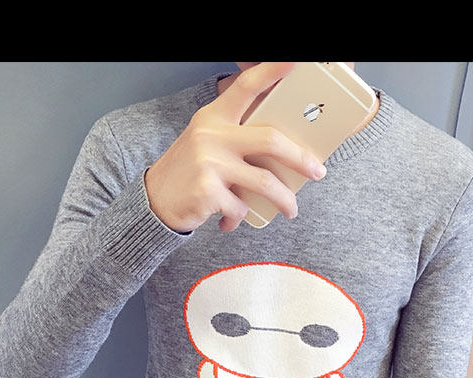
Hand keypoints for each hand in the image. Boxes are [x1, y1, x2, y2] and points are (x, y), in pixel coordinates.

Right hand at [144, 62, 326, 232]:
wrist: (154, 201)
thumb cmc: (190, 172)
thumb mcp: (207, 142)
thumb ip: (237, 137)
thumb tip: (282, 149)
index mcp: (214, 117)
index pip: (246, 87)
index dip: (272, 71)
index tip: (296, 61)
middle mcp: (212, 135)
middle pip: (270, 141)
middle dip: (300, 159)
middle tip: (317, 171)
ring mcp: (210, 163)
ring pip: (264, 183)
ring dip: (284, 200)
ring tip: (291, 209)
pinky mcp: (208, 192)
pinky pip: (241, 208)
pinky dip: (240, 218)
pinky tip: (230, 220)